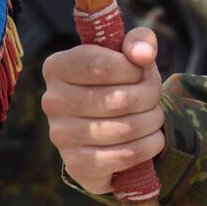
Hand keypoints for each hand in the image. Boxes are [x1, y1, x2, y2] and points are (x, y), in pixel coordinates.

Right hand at [42, 27, 165, 193]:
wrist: (104, 131)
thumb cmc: (118, 82)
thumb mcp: (128, 53)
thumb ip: (140, 41)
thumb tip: (143, 54)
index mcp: (57, 66)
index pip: (100, 65)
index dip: (132, 69)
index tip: (142, 71)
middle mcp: (52, 101)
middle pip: (119, 99)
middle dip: (150, 97)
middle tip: (154, 97)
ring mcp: (61, 135)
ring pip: (126, 128)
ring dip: (153, 121)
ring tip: (154, 116)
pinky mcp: (77, 164)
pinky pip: (126, 155)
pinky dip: (150, 145)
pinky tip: (152, 138)